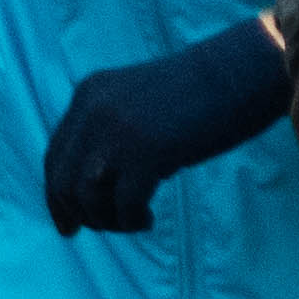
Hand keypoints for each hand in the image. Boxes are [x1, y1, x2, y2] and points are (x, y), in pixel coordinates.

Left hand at [45, 17, 298, 234]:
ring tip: (134, 220)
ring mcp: (117, 131)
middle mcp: (94, 110)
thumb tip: (101, 185)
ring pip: (87, 197)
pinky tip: (147, 219)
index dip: (56, 195)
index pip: (55, 154)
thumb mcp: (140, 102)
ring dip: (106, 220)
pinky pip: (122, 205)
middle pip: (62, 180)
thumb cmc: (203, 91)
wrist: (242, 69)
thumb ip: (114, 131)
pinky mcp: (146, 152)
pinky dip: (130, 220)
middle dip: (78, 214)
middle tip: (99, 229)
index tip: (68, 224)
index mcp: (90, 94)